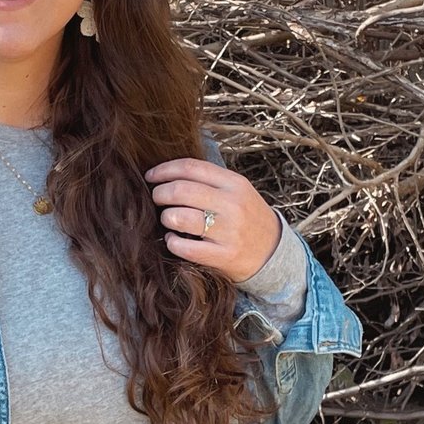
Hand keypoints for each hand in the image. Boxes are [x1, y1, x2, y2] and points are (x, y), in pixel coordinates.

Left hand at [145, 157, 281, 283]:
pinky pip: (186, 248)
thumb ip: (210, 181)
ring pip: (180, 217)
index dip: (164, 170)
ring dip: (166, 217)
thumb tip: (169, 174)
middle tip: (156, 199)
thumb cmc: (247, 218)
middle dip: (160, 194)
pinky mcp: (223, 256)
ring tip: (168, 219)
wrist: (273, 252)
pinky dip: (172, 242)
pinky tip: (173, 240)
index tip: (150, 176)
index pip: (191, 168)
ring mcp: (228, 231)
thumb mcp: (237, 192)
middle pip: (181, 190)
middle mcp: (232, 204)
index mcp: (234, 183)